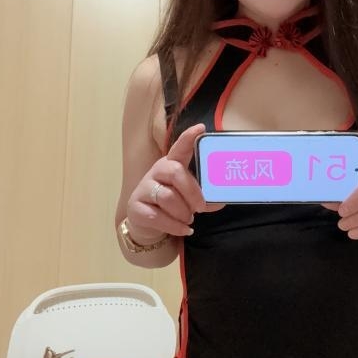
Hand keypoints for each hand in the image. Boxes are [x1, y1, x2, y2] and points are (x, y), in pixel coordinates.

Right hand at [126, 123, 225, 242]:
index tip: (201, 128)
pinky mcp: (136, 207)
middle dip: (192, 192)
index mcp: (172, 164)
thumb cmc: (174, 204)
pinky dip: (176, 226)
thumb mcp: (189, 197)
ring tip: (188, 219)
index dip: (189, 138)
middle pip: (175, 172)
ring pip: (168, 197)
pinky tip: (184, 229)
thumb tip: (221, 199)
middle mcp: (156, 171)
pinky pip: (158, 217)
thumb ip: (204, 195)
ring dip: (183, 213)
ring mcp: (144, 188)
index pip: (180, 148)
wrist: (147, 223)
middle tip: (200, 208)